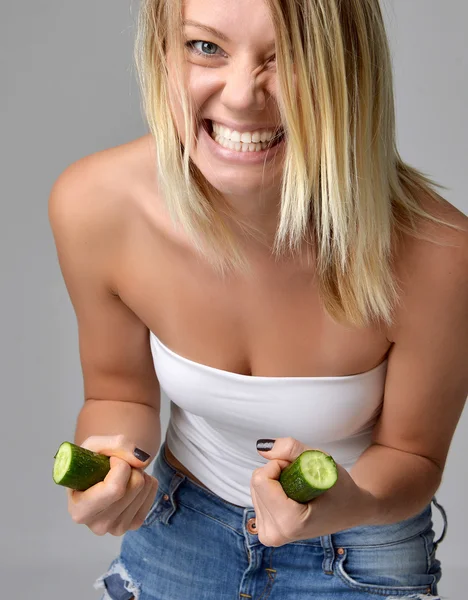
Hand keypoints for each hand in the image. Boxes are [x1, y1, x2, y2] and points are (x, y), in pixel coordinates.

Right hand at [67, 434, 158, 535]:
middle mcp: (98, 525)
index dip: (119, 465)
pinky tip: (131, 482)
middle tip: (116, 465)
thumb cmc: (91, 461)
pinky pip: (152, 492)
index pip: (114, 488)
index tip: (110, 458)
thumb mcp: (95, 445)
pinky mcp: (134, 524)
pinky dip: (146, 480)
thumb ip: (117, 445)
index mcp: (80, 510)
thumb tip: (142, 461)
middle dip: (130, 466)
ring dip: (138, 472)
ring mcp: (117, 528)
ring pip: (145, 488)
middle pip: (135, 485)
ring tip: (122, 474)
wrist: (97, 474)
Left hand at [250, 437, 377, 546]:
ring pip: (255, 488)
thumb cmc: (339, 488)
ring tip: (300, 489)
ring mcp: (269, 535)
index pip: (262, 479)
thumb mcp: (322, 462)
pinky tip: (291, 497)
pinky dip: (272, 489)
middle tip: (302, 480)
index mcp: (289, 522)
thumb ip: (291, 450)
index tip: (299, 469)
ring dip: (275, 480)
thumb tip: (262, 447)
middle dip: (277, 472)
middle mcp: (274, 534)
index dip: (280, 464)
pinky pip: (258, 496)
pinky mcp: (266, 532)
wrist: (349, 511)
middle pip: (256, 483)